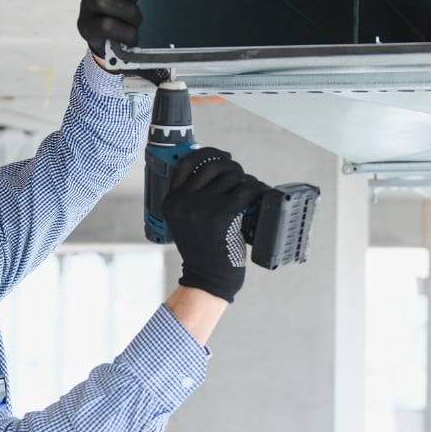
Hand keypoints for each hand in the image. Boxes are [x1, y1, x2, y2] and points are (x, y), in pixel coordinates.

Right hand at [77, 0, 141, 66]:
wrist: (112, 49)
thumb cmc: (127, 19)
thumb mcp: (131, 1)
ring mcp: (86, 10)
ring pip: (101, 1)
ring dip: (126, 11)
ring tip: (136, 21)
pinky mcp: (86, 29)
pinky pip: (105, 25)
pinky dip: (124, 32)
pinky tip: (132, 37)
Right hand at [161, 147, 268, 302]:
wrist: (207, 278)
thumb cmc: (202, 250)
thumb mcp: (185, 220)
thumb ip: (192, 196)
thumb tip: (216, 167)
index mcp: (171, 201)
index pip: (186, 163)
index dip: (207, 153)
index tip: (222, 157)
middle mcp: (182, 201)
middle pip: (211, 165)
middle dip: (231, 166)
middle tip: (241, 176)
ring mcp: (200, 207)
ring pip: (231, 176)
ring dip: (246, 179)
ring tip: (251, 189)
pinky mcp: (220, 214)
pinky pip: (244, 190)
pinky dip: (256, 189)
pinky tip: (259, 194)